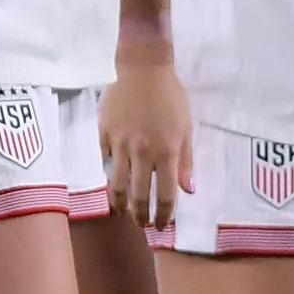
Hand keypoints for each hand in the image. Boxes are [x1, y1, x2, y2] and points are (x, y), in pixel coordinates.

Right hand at [103, 51, 193, 227]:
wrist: (142, 68)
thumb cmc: (170, 97)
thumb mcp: (186, 128)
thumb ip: (186, 161)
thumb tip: (189, 190)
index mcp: (166, 152)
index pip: (166, 195)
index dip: (164, 215)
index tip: (161, 225)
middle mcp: (143, 153)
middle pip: (139, 196)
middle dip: (140, 216)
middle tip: (141, 224)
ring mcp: (120, 145)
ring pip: (117, 185)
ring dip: (121, 204)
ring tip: (123, 211)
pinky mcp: (104, 135)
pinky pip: (106, 162)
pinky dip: (110, 174)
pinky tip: (114, 180)